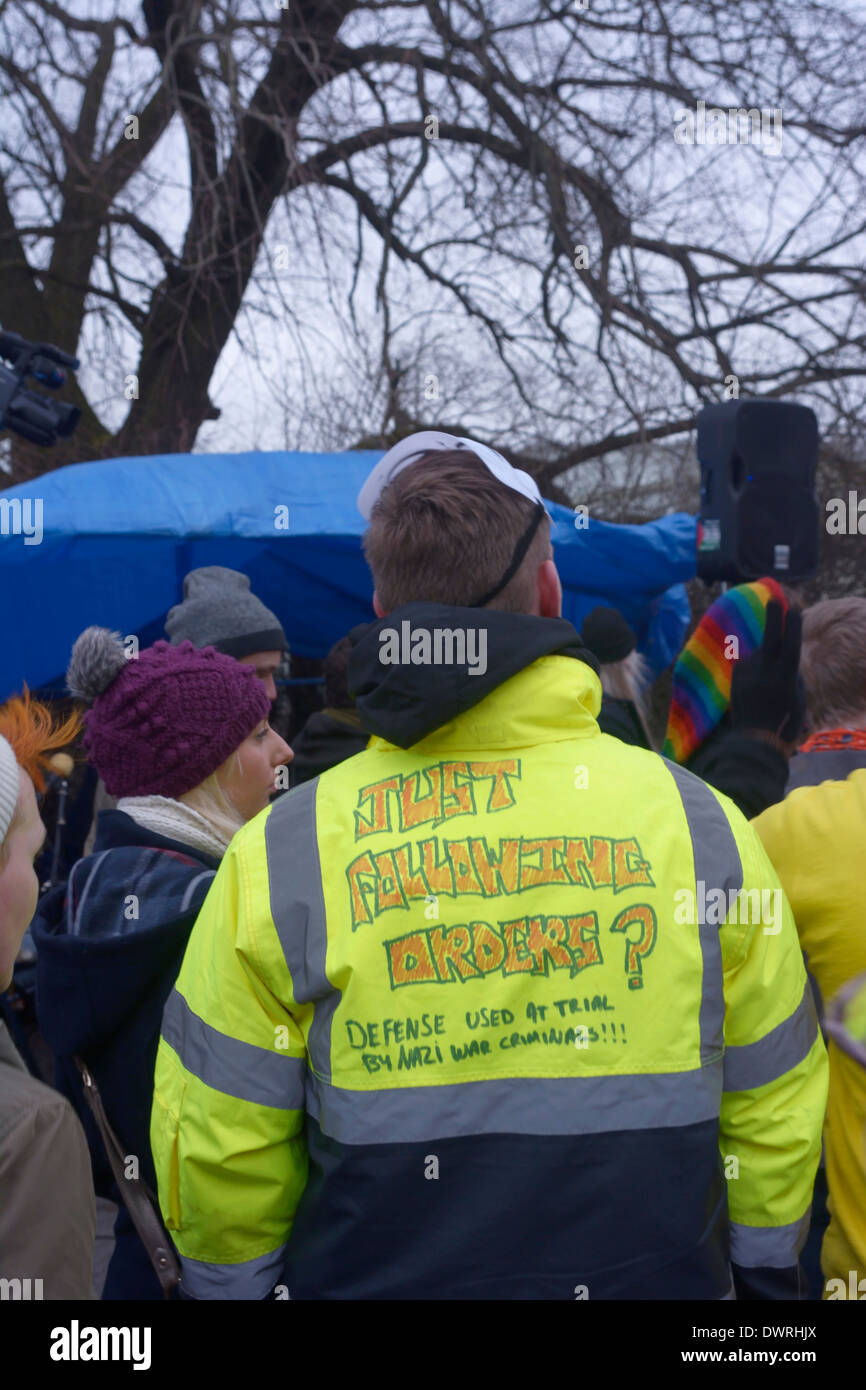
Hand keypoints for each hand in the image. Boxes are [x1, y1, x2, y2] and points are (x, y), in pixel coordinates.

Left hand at [730, 601, 805, 744]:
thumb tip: (786, 658)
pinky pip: (748, 663)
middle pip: (771, 638)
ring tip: (762, 687)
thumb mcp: (797, 698)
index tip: (794, 609)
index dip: (792, 626)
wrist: (753, 735)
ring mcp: (750, 671)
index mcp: (786, 676)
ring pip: (760, 655)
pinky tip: (753, 687)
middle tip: (774, 598)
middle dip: (774, 617)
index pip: (790, 645)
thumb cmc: (781, 718)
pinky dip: (752, 670)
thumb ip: (793, 675)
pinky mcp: (737, 673)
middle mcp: (767, 670)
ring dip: (763, 663)